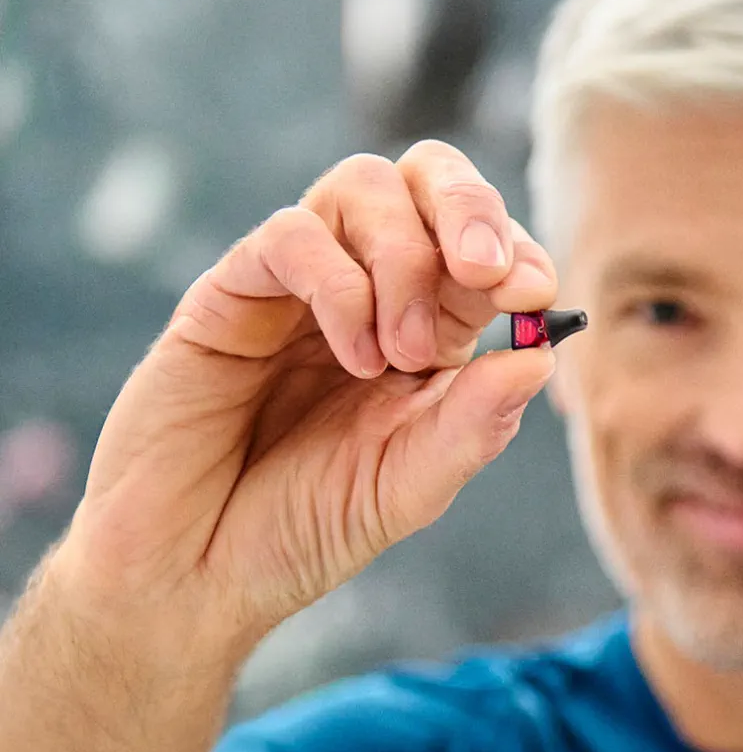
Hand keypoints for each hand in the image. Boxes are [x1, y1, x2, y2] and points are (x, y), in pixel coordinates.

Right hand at [53, 141, 558, 655]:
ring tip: (401, 352)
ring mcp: (298, 286)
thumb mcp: (410, 486)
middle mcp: (368, 291)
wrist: (191, 574)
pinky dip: (340, 283)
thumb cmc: (302, 531)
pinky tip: (354, 355)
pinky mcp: (230, 294)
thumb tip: (541, 354)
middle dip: (470, 207)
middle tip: (484, 274)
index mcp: (428, 330)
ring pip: (362, 185)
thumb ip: (476, 424)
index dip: (517, 250)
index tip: (534, 292)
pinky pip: (292, 235)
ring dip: (404, 255)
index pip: (485, 245)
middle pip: (426, 177)